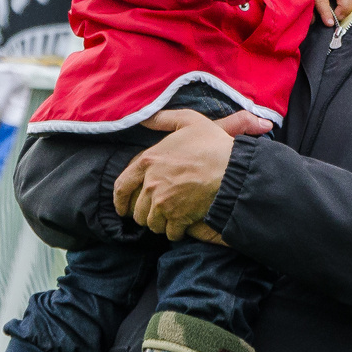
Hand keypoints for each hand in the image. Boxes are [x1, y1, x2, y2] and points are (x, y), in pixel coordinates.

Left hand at [112, 110, 236, 240]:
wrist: (232, 169)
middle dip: (144, 214)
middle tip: (154, 213)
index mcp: (148, 161)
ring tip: (169, 218)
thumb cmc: (211, 144)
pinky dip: (175, 232)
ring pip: (151, 224)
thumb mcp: (188, 121)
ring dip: (159, 223)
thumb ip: (162, 118)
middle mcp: (151, 184)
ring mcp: (164, 203)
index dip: (119, 201)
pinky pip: (170, 233)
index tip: (122, 208)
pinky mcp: (179, 218)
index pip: (121, 186)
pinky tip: (181, 226)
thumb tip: (144, 118)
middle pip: (137, 210)